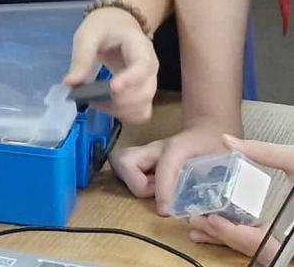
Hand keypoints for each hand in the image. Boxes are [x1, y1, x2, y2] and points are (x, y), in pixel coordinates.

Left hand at [63, 7, 158, 124]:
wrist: (118, 25)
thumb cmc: (104, 27)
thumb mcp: (88, 35)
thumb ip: (81, 58)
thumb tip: (70, 84)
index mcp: (140, 48)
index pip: (142, 67)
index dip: (130, 80)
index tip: (112, 89)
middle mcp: (150, 69)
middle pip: (145, 93)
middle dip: (117, 100)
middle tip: (89, 96)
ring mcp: (149, 83)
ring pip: (143, 107)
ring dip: (118, 110)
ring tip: (94, 100)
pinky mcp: (143, 94)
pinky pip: (140, 112)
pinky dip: (124, 115)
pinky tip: (105, 106)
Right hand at [111, 122, 235, 212]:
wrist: (207, 131)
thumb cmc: (215, 147)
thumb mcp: (222, 163)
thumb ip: (216, 182)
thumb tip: (206, 207)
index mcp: (176, 147)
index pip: (162, 169)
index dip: (162, 192)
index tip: (165, 212)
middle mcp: (154, 147)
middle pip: (125, 161)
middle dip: (135, 183)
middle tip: (155, 192)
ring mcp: (145, 150)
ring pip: (120, 162)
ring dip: (131, 181)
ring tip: (152, 189)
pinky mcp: (141, 156)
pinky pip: (125, 168)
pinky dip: (132, 180)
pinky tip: (151, 184)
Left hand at [185, 137, 293, 262]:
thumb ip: (265, 152)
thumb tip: (227, 141)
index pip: (264, 246)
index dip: (237, 236)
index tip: (213, 220)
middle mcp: (293, 241)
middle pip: (257, 251)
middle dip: (226, 238)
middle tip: (198, 220)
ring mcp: (290, 242)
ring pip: (258, 251)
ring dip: (229, 240)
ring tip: (199, 226)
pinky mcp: (285, 237)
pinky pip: (261, 244)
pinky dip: (239, 237)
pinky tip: (216, 227)